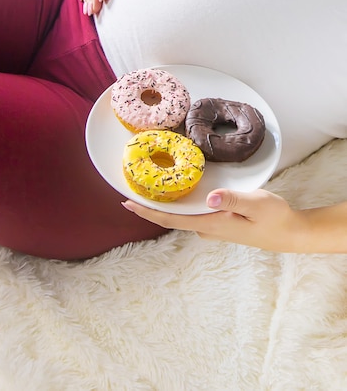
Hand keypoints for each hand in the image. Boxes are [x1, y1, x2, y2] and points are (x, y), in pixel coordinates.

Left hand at [122, 188, 306, 252]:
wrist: (289, 233)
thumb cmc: (274, 218)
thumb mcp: (256, 204)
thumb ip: (232, 200)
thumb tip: (208, 198)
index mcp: (211, 223)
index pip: (170, 219)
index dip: (147, 212)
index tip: (126, 203)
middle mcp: (207, 227)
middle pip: (170, 217)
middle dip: (149, 204)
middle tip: (129, 184)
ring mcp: (212, 226)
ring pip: (180, 214)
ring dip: (163, 202)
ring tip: (147, 182)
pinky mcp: (218, 221)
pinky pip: (192, 211)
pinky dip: (179, 201)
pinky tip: (176, 188)